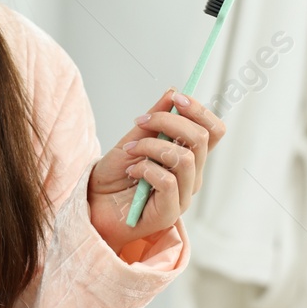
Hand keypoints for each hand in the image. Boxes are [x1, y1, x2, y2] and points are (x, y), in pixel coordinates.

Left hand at [87, 88, 225, 256]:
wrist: (93, 205)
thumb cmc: (114, 176)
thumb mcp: (131, 140)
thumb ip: (152, 121)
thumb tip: (172, 93)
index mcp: (189, 158)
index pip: (213, 132)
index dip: (200, 110)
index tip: (176, 97)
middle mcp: (191, 177)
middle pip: (201, 139)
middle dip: (169, 121)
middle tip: (140, 121)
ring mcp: (183, 197)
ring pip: (185, 159)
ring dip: (152, 146)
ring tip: (131, 150)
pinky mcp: (169, 213)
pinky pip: (168, 181)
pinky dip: (146, 168)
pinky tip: (132, 171)